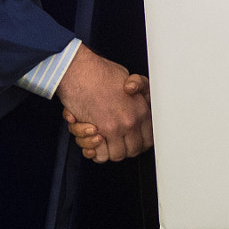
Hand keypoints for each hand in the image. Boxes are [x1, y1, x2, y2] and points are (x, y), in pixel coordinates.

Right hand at [56, 46, 151, 162]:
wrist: (80, 72)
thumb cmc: (102, 74)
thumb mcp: (130, 78)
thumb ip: (140, 88)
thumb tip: (139, 97)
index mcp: (141, 111)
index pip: (148, 140)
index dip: (141, 143)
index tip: (134, 141)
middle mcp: (129, 122)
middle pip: (132, 151)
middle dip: (125, 149)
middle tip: (117, 142)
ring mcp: (112, 129)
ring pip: (115, 155)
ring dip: (108, 151)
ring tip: (103, 140)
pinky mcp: (94, 133)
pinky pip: (99, 155)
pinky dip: (94, 152)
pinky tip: (93, 141)